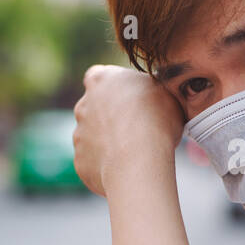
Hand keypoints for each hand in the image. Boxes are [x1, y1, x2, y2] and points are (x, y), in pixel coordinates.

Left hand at [72, 65, 184, 196]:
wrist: (138, 161)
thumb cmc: (156, 121)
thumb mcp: (165, 93)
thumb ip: (151, 91)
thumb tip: (154, 96)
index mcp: (101, 80)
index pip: (101, 76)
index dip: (117, 88)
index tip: (133, 98)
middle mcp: (83, 104)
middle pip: (95, 107)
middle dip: (111, 116)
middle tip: (137, 128)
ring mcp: (79, 134)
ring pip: (93, 136)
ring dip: (108, 141)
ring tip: (134, 152)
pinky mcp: (80, 160)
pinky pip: (94, 160)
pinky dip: (107, 164)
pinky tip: (127, 167)